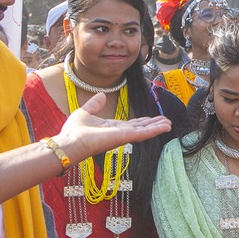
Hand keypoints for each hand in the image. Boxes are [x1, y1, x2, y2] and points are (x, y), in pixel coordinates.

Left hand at [56, 92, 170, 164]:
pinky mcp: (124, 138)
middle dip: (153, 124)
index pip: (131, 124)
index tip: (153, 118)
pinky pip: (142, 133)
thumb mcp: (85, 112)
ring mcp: (122, 136)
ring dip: (157, 127)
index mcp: (111, 127)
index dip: (143, 121)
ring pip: (144, 131)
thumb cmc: (73, 132)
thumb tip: (101, 95)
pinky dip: (155, 130)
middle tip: (166, 121)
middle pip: (140, 128)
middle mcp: (119, 133)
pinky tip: (165, 127)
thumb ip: (94, 104)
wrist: (69, 142)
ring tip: (169, 124)